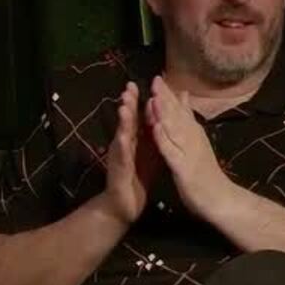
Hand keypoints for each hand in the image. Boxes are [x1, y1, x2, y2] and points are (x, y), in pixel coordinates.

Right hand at [101, 81, 161, 225]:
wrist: (125, 203)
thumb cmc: (138, 175)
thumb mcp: (151, 150)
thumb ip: (156, 132)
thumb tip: (165, 113)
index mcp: (136, 138)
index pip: (140, 114)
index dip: (143, 98)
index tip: (147, 82)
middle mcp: (125, 143)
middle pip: (129, 120)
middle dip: (129, 103)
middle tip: (129, 87)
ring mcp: (120, 156)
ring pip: (122, 135)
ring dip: (123, 121)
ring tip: (124, 106)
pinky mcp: (119, 170)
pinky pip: (122, 157)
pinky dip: (123, 146)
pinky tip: (123, 137)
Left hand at [146, 76, 235, 218]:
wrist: (221, 199)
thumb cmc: (207, 173)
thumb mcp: (197, 143)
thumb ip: (189, 120)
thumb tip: (184, 96)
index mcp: (194, 134)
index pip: (180, 111)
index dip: (169, 94)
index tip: (159, 76)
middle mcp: (193, 139)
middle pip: (177, 115)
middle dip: (166, 97)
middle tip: (156, 79)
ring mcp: (189, 152)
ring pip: (175, 129)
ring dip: (164, 112)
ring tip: (154, 95)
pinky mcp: (184, 167)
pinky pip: (172, 151)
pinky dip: (164, 138)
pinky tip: (155, 127)